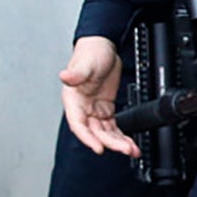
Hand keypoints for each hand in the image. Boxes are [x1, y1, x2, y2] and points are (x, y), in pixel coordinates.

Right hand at [60, 34, 134, 157]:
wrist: (104, 47)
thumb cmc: (90, 53)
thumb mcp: (85, 64)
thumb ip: (76, 74)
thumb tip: (64, 76)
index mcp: (73, 100)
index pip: (78, 124)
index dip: (87, 138)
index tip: (98, 147)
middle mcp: (83, 108)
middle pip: (95, 132)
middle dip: (110, 143)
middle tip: (125, 149)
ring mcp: (94, 110)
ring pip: (105, 133)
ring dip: (117, 143)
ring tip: (131, 149)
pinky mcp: (105, 109)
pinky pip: (113, 127)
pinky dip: (121, 136)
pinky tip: (129, 143)